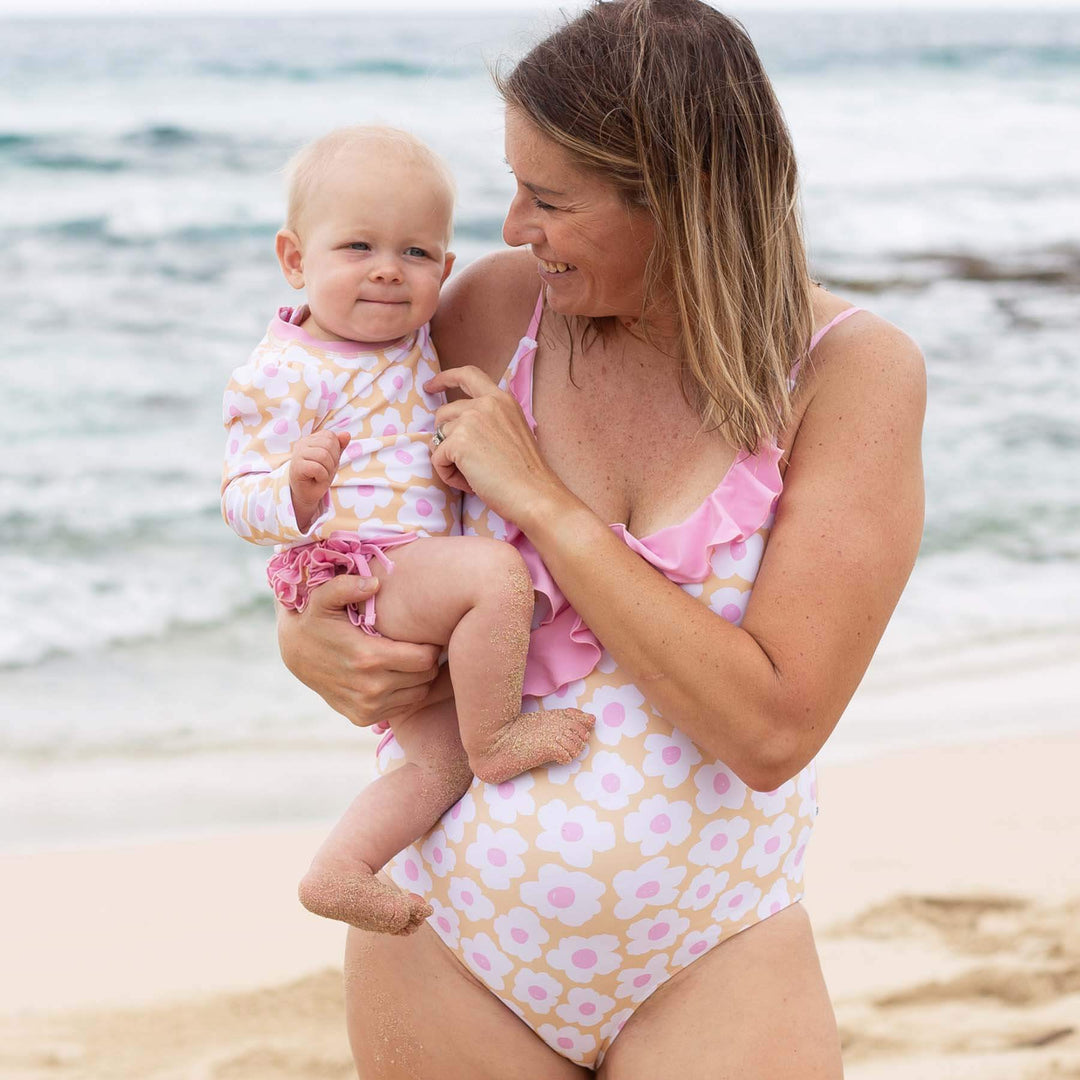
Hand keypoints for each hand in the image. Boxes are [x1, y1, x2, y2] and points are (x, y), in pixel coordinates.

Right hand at [277, 575, 440, 726]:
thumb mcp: (323, 599)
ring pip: (419, 693)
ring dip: (419, 676)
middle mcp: (370, 688)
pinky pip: (403, 706)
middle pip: (426, 676)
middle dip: (427, 659)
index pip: (425, 658)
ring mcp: (367, 707)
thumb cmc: (315, 620)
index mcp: (368, 658)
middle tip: (419, 644)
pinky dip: (406, 691)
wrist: (294, 654)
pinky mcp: (363, 718)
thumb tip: (374, 583)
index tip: (424, 634)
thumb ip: (346, 586)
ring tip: (409, 658)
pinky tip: (396, 673)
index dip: (430, 644)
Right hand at [289, 429, 349, 531]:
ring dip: (328, 470)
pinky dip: (322, 476)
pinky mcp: (296, 467)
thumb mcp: (333, 460)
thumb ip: (339, 446)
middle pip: (328, 445)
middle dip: (333, 461)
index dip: (335, 451)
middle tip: (324, 470)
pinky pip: (317, 468)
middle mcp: (302, 443)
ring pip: (323, 455)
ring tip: (320, 475)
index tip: (328, 462)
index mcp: (311, 439)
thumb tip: (346, 434)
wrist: (307, 494)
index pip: (330, 436)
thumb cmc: (319, 475)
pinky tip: (316, 479)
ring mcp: (297, 454)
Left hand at [424, 365, 565, 528]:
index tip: (431, 386)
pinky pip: (437, 458)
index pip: (468, 375)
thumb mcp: (512, 432)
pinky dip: (448, 475)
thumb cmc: (526, 474)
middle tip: (466, 464)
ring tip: (474, 476)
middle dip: (444, 438)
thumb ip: (489, 421)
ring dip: (449, 461)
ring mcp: (470, 420)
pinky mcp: (458, 441)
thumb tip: (455, 429)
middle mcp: (485, 403)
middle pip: (443, 414)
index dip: (445, 379)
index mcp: (502, 399)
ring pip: (438, 439)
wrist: (534, 494)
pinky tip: (470, 482)